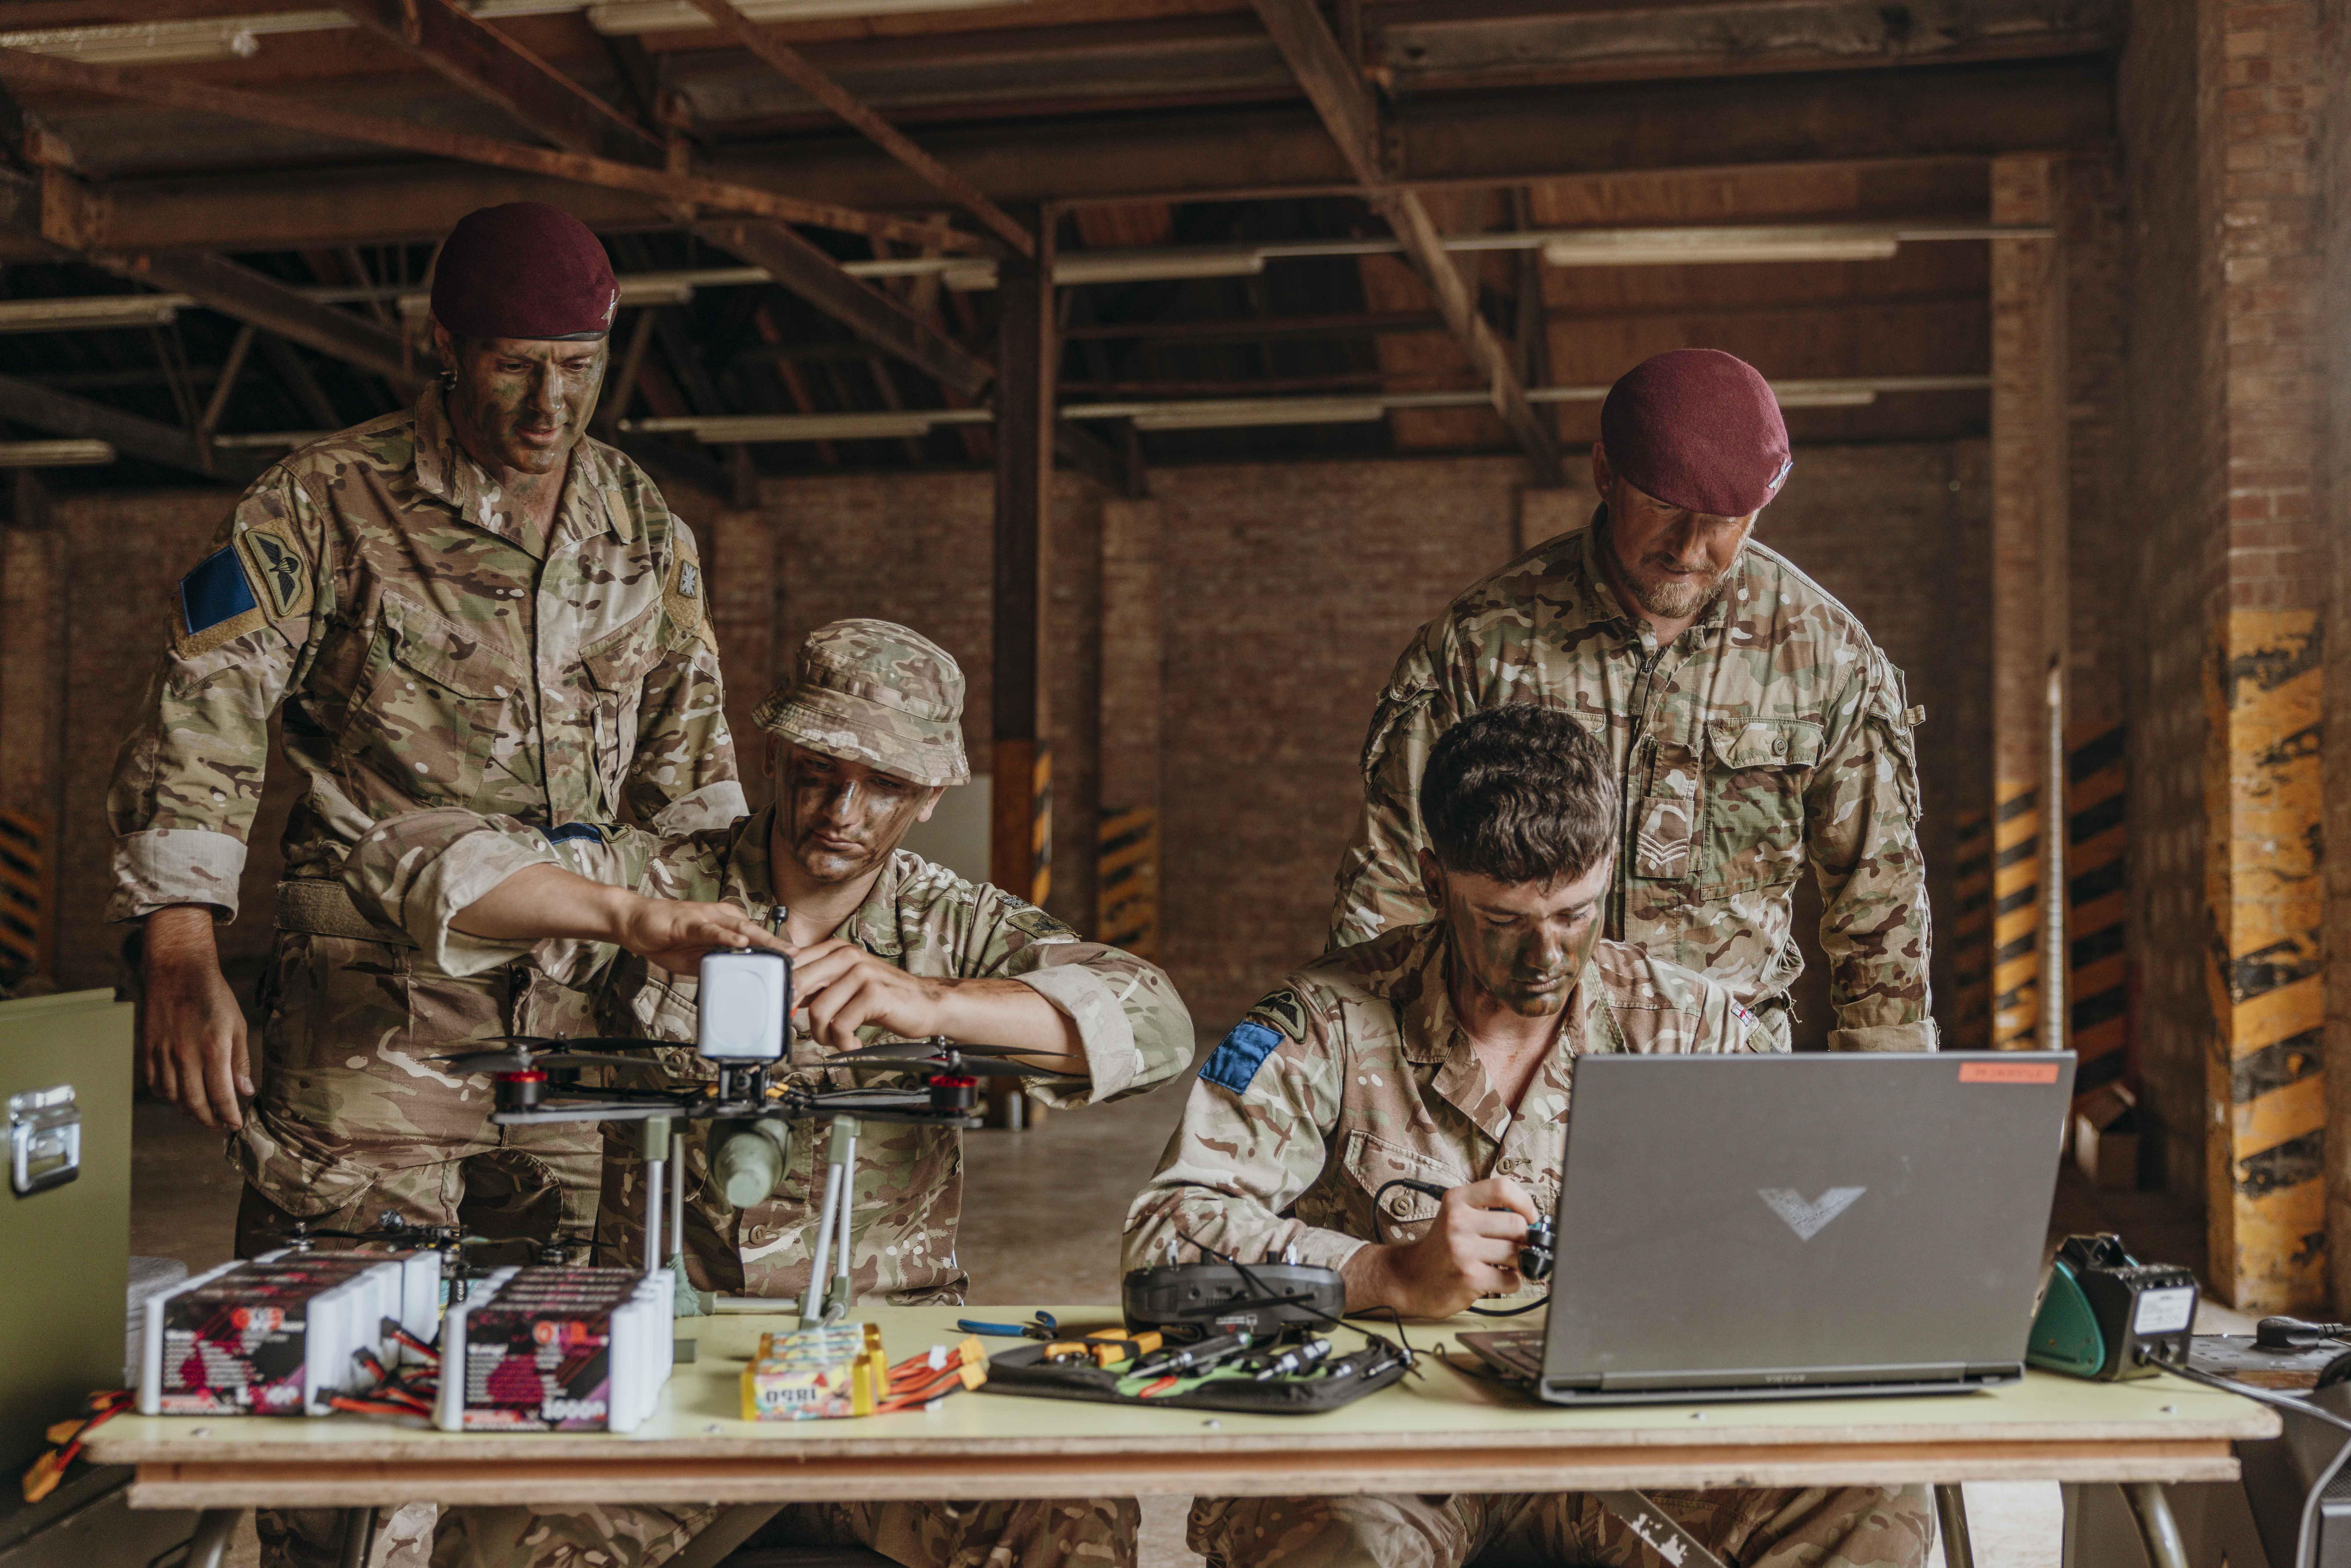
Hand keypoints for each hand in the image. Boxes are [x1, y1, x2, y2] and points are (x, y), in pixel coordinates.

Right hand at [141, 905, 251, 1129]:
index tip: (235, 1125)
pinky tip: (179, 1096)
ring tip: (202, 1112)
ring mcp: (163, 1053)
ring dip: (188, 1110)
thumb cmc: (214, 996)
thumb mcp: (238, 1025)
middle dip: (209, 1120)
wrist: (178, 971)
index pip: (221, 1096)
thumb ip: (240, 1061)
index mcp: (213, 1048)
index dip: (228, 1116)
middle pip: (195, 1103)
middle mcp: (186, 1055)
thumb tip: (245, 1092)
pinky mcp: (147, 1049)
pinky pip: (155, 1084)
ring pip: (173, 1098)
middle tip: (219, 1125)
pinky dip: (167, 1096)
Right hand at [609, 894, 787, 974]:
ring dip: (761, 940)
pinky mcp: (689, 922)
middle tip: (797, 956)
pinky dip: (727, 936)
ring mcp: (706, 918)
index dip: (773, 951)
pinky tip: (741, 942)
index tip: (791, 964)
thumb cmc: (667, 939)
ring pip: (739, 928)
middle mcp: (721, 918)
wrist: (636, 924)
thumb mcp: (697, 960)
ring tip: (780, 949)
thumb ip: (718, 965)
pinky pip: (711, 930)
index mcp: (726, 926)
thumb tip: (738, 980)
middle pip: (755, 932)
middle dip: (777, 945)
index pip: (754, 939)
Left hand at [787, 938, 948, 1052]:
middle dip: (793, 1012)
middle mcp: (847, 955)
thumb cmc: (885, 997)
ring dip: (823, 1035)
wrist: (926, 1003)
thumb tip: (784, 996)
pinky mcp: (873, 993)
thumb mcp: (847, 983)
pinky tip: (853, 1045)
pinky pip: (841, 1025)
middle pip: (798, 983)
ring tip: (837, 1040)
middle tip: (803, 1028)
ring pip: (818, 1011)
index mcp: (836, 949)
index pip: (793, 963)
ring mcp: (861, 973)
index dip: (780, 989)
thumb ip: (818, 984)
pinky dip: (843, 1043)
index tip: (781, 1009)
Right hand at [1342, 1176, 1535, 1318]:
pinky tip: (1496, 1279)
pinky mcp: (1469, 1277)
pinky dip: (1511, 1282)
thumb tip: (1535, 1223)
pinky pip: (1511, 1279)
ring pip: (1517, 1253)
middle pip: (1517, 1224)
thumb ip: (1489, 1212)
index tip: (1529, 1217)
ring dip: (1518, 1263)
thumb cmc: (1441, 1247)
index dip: (1525, 1203)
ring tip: (1503, 1264)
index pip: (1503, 1188)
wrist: (1409, 1278)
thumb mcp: (1456, 1216)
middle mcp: (1458, 1221)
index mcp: (1457, 1200)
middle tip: (1514, 1247)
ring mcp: (1462, 1250)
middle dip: (1523, 1240)